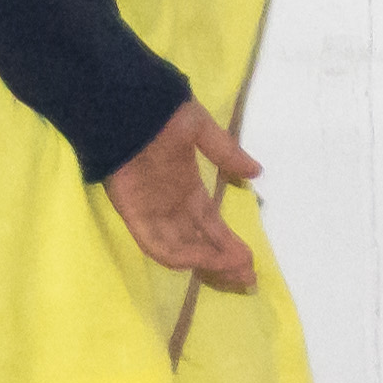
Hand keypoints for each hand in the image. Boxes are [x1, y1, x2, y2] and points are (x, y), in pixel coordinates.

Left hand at [102, 100, 263, 295]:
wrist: (126, 103)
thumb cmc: (161, 113)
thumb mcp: (201, 130)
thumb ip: (227, 154)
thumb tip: (256, 172)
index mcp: (186, 187)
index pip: (210, 226)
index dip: (229, 245)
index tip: (251, 262)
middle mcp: (170, 205)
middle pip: (198, 243)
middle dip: (223, 262)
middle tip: (248, 279)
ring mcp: (151, 210)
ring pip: (179, 249)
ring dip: (206, 262)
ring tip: (233, 271)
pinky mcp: (133, 212)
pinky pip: (155, 243)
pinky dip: (178, 255)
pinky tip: (202, 260)